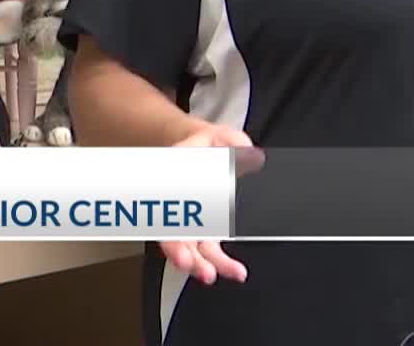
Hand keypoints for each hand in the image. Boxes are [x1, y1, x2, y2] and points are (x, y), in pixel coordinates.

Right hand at [159, 124, 260, 285]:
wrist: (207, 152)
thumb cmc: (210, 146)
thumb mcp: (221, 138)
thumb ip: (233, 143)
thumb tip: (247, 151)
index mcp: (175, 179)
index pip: (166, 204)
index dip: (168, 221)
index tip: (176, 236)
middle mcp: (179, 205)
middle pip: (173, 234)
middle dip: (181, 253)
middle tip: (193, 266)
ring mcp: (192, 222)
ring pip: (191, 249)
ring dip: (201, 265)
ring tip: (216, 275)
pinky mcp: (206, 232)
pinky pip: (210, 253)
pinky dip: (221, 264)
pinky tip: (235, 271)